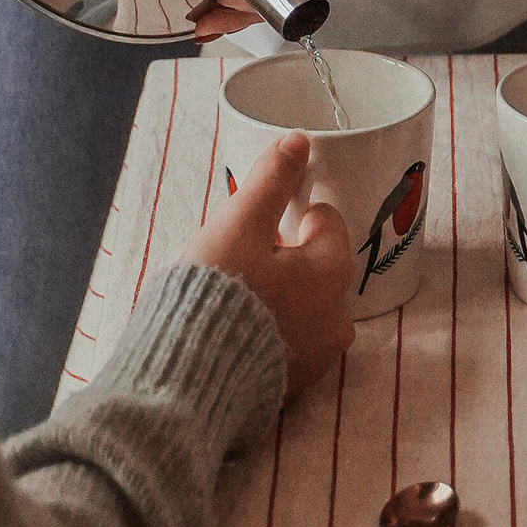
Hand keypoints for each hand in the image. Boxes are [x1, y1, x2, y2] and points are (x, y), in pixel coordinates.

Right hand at [187, 131, 354, 396]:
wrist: (189, 379)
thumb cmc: (217, 294)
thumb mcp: (238, 224)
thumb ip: (271, 180)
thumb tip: (299, 140)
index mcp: (331, 272)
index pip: (327, 222)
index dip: (293, 214)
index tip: (262, 221)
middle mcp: (337, 318)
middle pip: (318, 268)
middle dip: (286, 258)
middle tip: (241, 258)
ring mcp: (318, 357)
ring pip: (306, 307)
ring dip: (280, 296)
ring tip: (236, 295)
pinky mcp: (294, 386)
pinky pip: (290, 344)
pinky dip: (271, 331)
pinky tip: (236, 329)